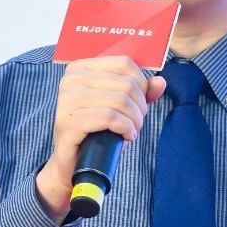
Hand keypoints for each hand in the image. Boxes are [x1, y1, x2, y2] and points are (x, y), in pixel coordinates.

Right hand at [35, 56, 167, 221]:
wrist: (72, 163)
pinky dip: (126, 128)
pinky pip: (110, 117)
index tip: (141, 103)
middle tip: (137, 122)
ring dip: (135, 119)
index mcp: (80, 69)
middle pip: (125, 84)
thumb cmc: (95, 132)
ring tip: (132, 130)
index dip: (141, 84)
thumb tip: (160, 82)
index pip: (124, 63)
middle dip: (139, 106)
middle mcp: (70, 80)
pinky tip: (127, 136)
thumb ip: (140, 93)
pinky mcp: (69, 122)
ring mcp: (67, 101)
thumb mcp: (119, 108)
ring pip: (120, 100)